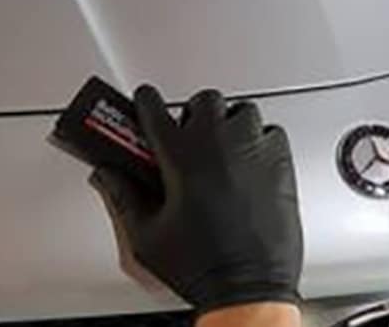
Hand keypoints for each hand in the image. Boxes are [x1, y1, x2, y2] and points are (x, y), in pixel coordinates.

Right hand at [92, 86, 302, 312]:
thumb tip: (108, 176)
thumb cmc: (202, 266)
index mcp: (180, 156)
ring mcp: (252, 150)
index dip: (146, 103)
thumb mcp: (146, 236)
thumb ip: (123, 196)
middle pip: (203, 100)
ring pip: (241, 111)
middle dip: (192, 115)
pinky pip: (271, 132)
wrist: (248, 288)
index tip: (145, 104)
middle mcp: (218, 144)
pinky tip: (250, 162)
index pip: (154, 106)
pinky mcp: (280, 162)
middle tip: (187, 137)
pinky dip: (260, 141)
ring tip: (222, 148)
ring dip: (229, 124)